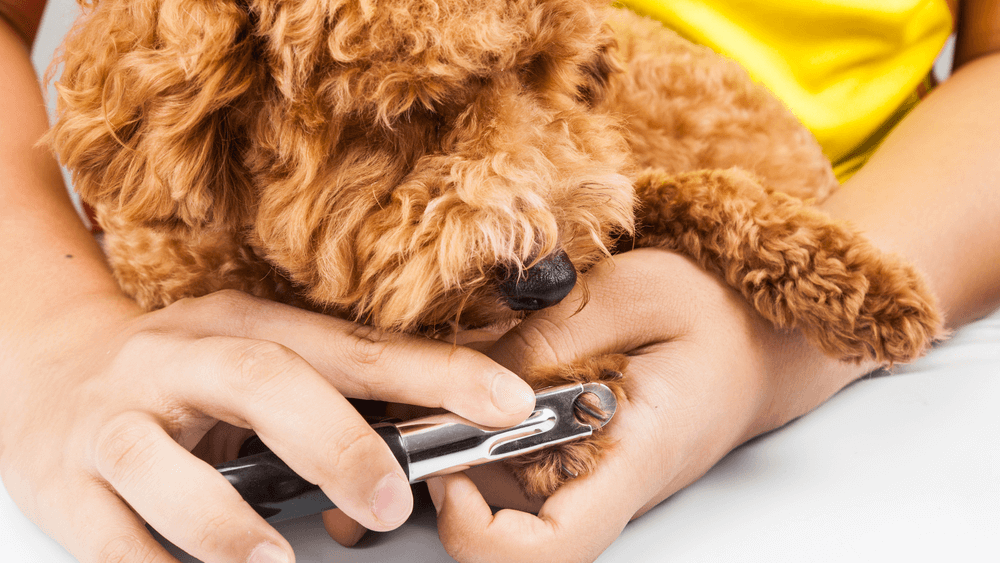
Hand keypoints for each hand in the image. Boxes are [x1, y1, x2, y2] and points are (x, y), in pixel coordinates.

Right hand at [0, 290, 534, 562]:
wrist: (45, 371)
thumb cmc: (177, 378)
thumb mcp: (249, 362)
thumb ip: (325, 399)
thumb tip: (422, 452)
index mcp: (245, 323)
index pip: (354, 348)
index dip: (434, 373)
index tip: (506, 404)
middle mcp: (181, 356)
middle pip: (263, 379)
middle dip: (337, 441)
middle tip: (391, 502)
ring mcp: (118, 415)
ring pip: (166, 464)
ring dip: (227, 522)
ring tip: (276, 561)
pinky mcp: (67, 477)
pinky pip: (109, 534)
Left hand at [424, 248, 873, 562]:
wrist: (758, 336)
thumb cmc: (717, 315)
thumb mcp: (632, 294)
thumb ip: (552, 337)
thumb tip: (470, 377)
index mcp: (632, 456)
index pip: (551, 548)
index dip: (481, 533)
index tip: (450, 473)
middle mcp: (606, 483)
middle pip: (505, 519)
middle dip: (452, 461)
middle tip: (432, 393)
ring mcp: (592, 475)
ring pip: (501, 486)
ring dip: (467, 432)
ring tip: (466, 362)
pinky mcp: (582, 457)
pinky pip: (517, 456)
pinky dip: (490, 418)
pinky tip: (496, 365)